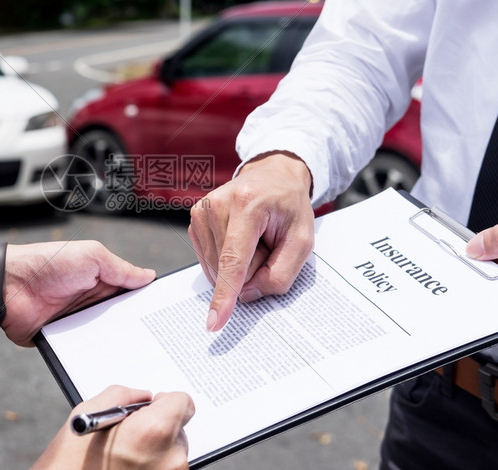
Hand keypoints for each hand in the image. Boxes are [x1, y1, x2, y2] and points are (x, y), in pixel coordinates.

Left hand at [0, 241, 155, 345]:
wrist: (9, 286)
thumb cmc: (47, 263)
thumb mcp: (91, 256)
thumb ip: (121, 269)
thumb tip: (148, 276)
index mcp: (102, 280)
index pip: (131, 293)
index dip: (147, 302)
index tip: (165, 313)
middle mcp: (92, 302)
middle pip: (123, 319)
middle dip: (137, 326)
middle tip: (158, 338)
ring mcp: (78, 323)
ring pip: (106, 337)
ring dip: (117, 342)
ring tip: (138, 352)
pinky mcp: (64, 340)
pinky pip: (84, 351)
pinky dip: (94, 354)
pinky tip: (109, 359)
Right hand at [32, 386, 193, 469]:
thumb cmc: (70, 463)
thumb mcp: (88, 412)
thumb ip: (124, 395)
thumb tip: (143, 396)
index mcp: (154, 430)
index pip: (183, 402)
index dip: (165, 401)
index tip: (151, 406)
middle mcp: (170, 458)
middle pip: (179, 428)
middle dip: (157, 427)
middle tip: (127, 437)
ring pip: (172, 452)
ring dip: (155, 450)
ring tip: (123, 458)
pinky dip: (151, 467)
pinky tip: (126, 469)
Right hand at [189, 151, 313, 331]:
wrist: (272, 176)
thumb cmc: (289, 207)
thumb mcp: (303, 241)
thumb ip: (281, 274)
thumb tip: (246, 294)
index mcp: (247, 205)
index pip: (234, 260)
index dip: (225, 294)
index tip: (215, 321)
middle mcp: (218, 205)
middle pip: (228, 268)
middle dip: (253, 268)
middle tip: (267, 241)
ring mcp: (202, 210)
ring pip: (217, 268)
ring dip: (240, 264)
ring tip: (253, 237)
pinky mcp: (194, 218)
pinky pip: (209, 260)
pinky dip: (227, 259)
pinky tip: (238, 238)